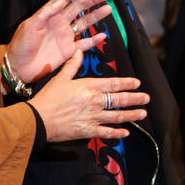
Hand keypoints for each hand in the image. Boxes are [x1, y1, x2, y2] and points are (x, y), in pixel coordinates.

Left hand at [7, 0, 110, 81]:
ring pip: (84, 23)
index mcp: (49, 15)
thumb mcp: (29, 26)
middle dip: (92, 0)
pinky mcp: (68, 50)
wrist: (18, 68)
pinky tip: (103, 35)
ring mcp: (65, 36)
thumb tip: (61, 1)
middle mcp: (59, 23)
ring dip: (96, 16)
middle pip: (79, 8)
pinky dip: (94, 40)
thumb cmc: (20, 46)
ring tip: (108, 9)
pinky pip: (84, 44)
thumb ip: (46, 13)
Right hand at [30, 50, 148, 141]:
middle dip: (135, 99)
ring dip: (132, 115)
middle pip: (119, 99)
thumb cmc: (48, 98)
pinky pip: (107, 132)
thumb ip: (72, 65)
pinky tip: (126, 132)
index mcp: (88, 86)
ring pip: (117, 116)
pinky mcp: (88, 131)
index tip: (137, 83)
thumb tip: (78, 51)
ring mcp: (92, 117)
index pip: (113, 84)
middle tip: (146, 98)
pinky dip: (118, 133)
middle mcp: (94, 101)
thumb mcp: (60, 78)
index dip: (127, 83)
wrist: (38, 119)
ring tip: (142, 114)